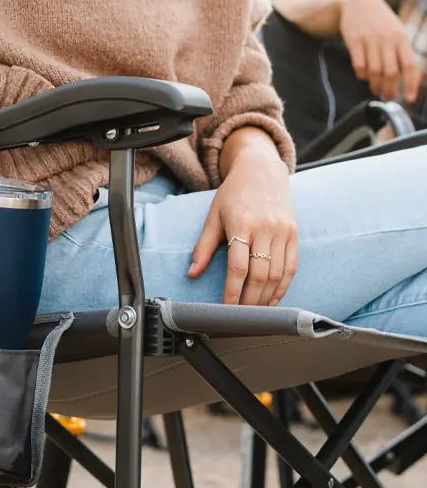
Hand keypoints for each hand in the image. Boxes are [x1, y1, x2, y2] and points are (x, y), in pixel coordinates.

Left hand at [187, 152, 296, 305]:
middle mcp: (265, 228)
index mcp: (241, 224)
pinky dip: (282, 287)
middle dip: (249, 300)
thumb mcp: (213, 216)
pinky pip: (291, 267)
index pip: (238, 267)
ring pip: (277, 274)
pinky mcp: (294, 234)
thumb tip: (192, 273)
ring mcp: (282, 231)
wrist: (261, 171)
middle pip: (259, 274)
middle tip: (240, 315)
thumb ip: (204, 246)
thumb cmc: (233, 194)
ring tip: (254, 311)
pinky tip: (272, 299)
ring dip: (265, 298)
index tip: (226, 308)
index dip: (232, 292)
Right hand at [338, 0, 419, 102]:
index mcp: (401, 38)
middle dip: (389, 89)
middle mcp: (386, 39)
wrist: (358, 1)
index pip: (409, 66)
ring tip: (375, 89)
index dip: (410, 84)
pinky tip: (362, 76)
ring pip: (374, 71)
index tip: (408, 99)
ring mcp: (369, 39)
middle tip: (387, 97)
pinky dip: (361, 75)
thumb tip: (407, 77)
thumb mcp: (396, 31)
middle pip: (390, 72)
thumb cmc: (380, 21)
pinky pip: (358, 64)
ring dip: (375, 84)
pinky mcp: (353, 40)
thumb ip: (401, 51)